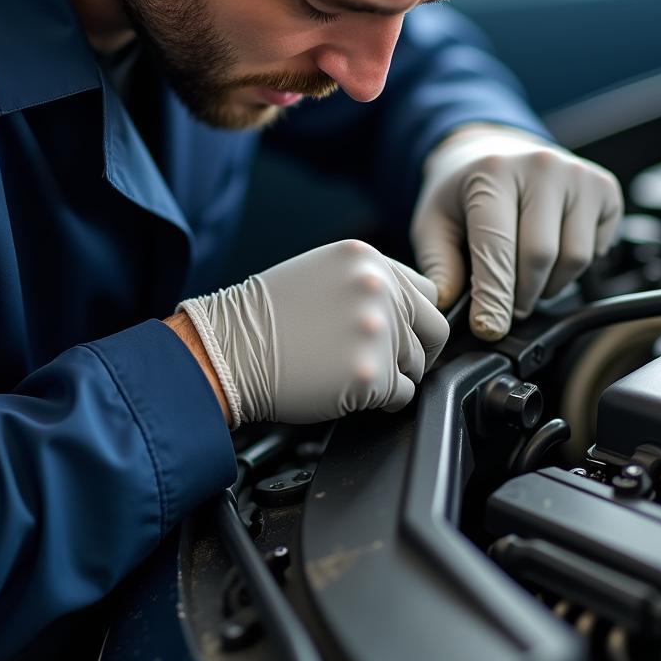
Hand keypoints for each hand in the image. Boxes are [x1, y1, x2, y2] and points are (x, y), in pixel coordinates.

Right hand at [178, 240, 449, 426]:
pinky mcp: (370, 375)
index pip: (427, 291)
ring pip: (417, 366)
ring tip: (347, 370)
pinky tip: (344, 387)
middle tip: (386, 362)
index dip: (414, 318)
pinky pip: (401, 397)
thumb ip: (369, 282)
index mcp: (367, 259)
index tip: (400, 334)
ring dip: (392, 376)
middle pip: (434, 329)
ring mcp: (376, 331)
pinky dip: (378, 401)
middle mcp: (377, 289)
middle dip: (417, 350)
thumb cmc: (264, 317)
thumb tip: (410, 310)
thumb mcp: (322, 273)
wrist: (225, 350)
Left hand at [410, 124, 622, 340]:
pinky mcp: (605, 187)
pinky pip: (596, 250)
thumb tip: (449, 306)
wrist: (493, 152)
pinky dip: (572, 267)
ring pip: (574, 259)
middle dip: (520, 297)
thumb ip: (440, 266)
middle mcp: (541, 165)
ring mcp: (578, 174)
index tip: (490, 328)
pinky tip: (550, 254)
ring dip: (548, 286)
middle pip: (540, 256)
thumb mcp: (433, 223)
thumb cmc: (462, 192)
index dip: (494, 296)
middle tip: (505, 307)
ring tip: (524, 279)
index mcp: (492, 172)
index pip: (497, 246)